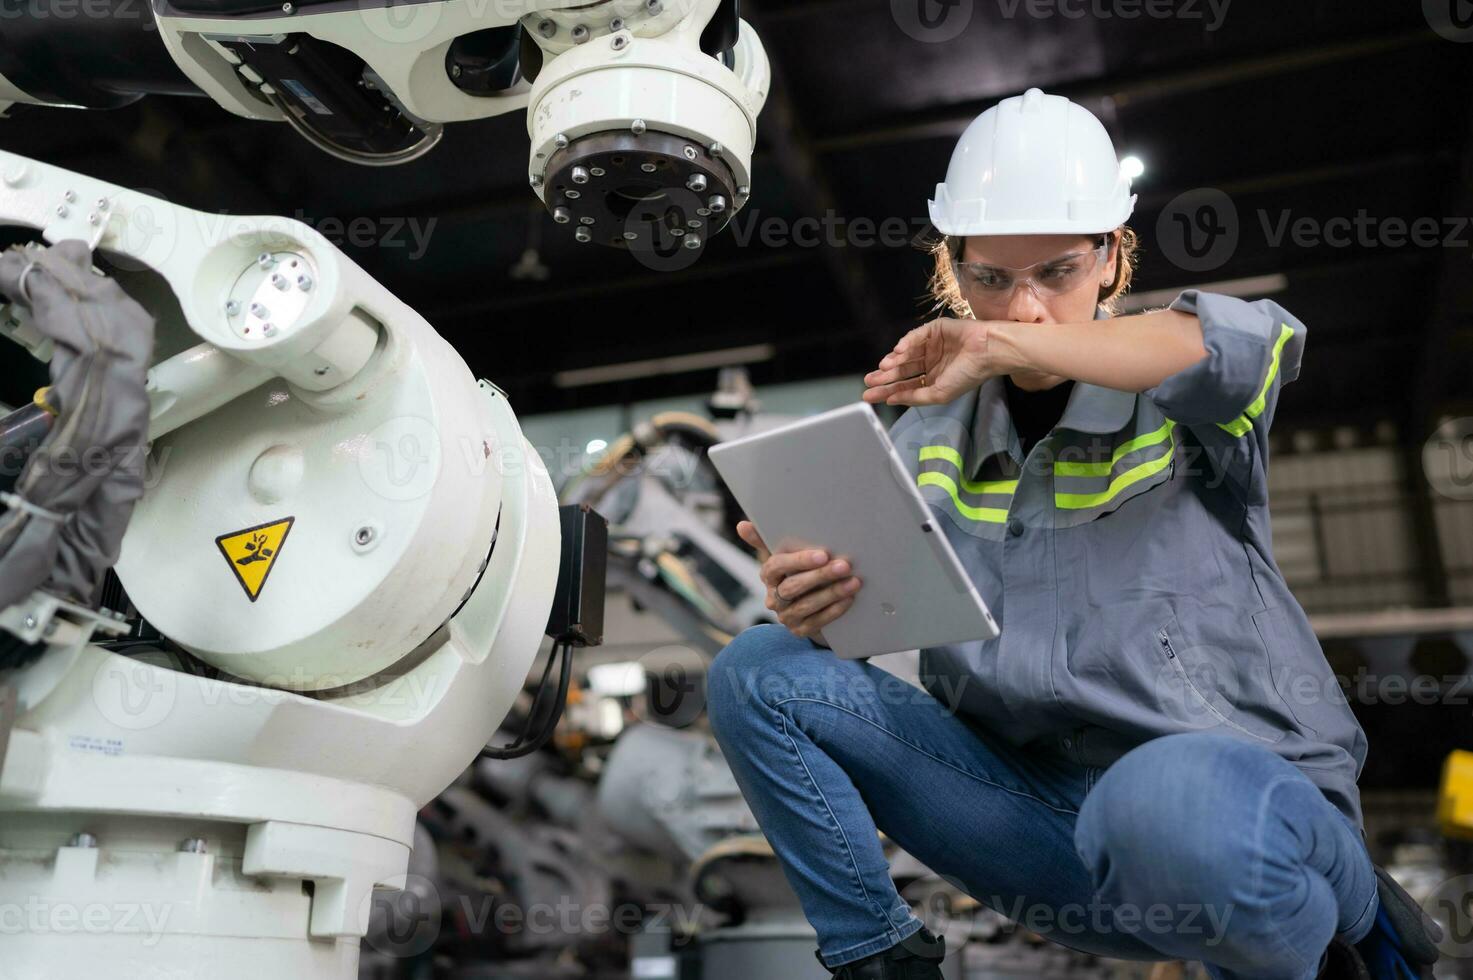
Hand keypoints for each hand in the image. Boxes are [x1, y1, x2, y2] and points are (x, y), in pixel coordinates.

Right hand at [735, 520, 860, 642]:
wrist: (807, 605)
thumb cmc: (796, 572)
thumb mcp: (784, 554)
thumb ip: (765, 540)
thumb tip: (742, 525)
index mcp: (768, 575)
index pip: (776, 566)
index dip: (798, 561)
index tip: (822, 555)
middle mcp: (773, 597)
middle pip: (793, 586)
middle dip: (820, 576)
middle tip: (844, 565)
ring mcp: (785, 616)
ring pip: (806, 605)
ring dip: (832, 593)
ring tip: (854, 582)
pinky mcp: (799, 630)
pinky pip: (816, 622)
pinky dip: (834, 610)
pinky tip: (848, 599)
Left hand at [862, 317, 1005, 405]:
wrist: (988, 352)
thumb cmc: (969, 375)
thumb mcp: (939, 394)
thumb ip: (915, 397)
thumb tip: (892, 400)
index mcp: (934, 378)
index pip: (906, 385)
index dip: (889, 390)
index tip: (871, 396)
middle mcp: (931, 362)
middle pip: (902, 370)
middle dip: (885, 377)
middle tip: (868, 381)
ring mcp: (933, 345)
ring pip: (906, 354)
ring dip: (893, 361)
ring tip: (882, 368)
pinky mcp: (936, 329)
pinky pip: (916, 336)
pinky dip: (906, 343)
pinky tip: (898, 352)